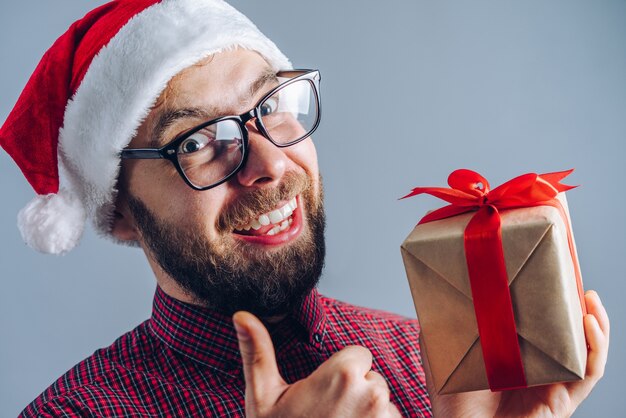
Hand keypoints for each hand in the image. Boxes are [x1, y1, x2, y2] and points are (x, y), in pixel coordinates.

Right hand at [232, 311, 402, 417]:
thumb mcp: (262, 395)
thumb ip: (257, 351)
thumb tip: (241, 315)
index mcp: (342, 373)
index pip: (359, 356)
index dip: (341, 372)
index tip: (324, 392)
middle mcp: (371, 393)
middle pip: (372, 378)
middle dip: (356, 392)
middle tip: (329, 415)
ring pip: (383, 404)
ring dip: (368, 415)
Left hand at [423, 290, 609, 417]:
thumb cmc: (450, 400)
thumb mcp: (444, 351)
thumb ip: (441, 325)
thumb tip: (434, 292)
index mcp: (516, 355)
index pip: (540, 324)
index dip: (550, 300)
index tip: (549, 271)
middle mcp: (538, 368)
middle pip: (568, 333)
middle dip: (576, 304)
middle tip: (572, 276)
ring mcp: (552, 384)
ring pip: (587, 350)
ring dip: (595, 322)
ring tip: (588, 296)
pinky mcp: (561, 402)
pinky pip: (587, 373)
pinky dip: (595, 348)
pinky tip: (588, 323)